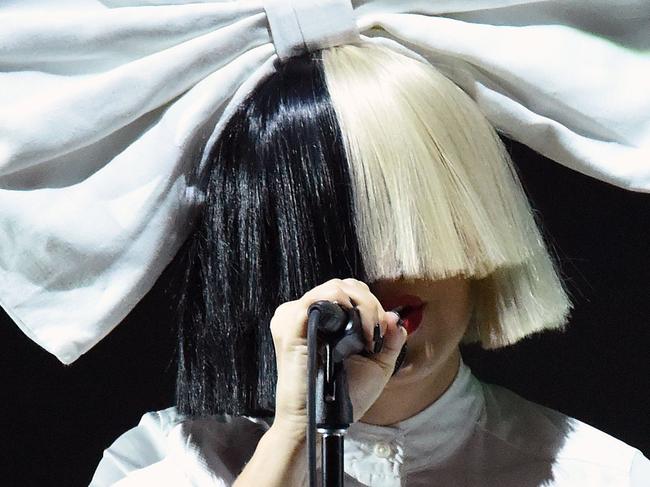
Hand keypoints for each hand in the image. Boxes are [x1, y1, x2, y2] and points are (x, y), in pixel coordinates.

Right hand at [270, 278, 406, 435]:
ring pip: (333, 288)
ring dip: (360, 304)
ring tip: (367, 334)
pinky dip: (339, 304)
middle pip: (344, 285)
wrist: (317, 421)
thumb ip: (388, 342)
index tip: (381, 331)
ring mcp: (298, 318)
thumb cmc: (343, 397)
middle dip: (369, 303)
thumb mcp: (376, 366)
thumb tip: (396, 319)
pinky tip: (353, 328)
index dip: (371, 304)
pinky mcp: (290, 326)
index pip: (350, 292)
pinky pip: (315, 299)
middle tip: (375, 332)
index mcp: (327, 321)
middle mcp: (312, 316)